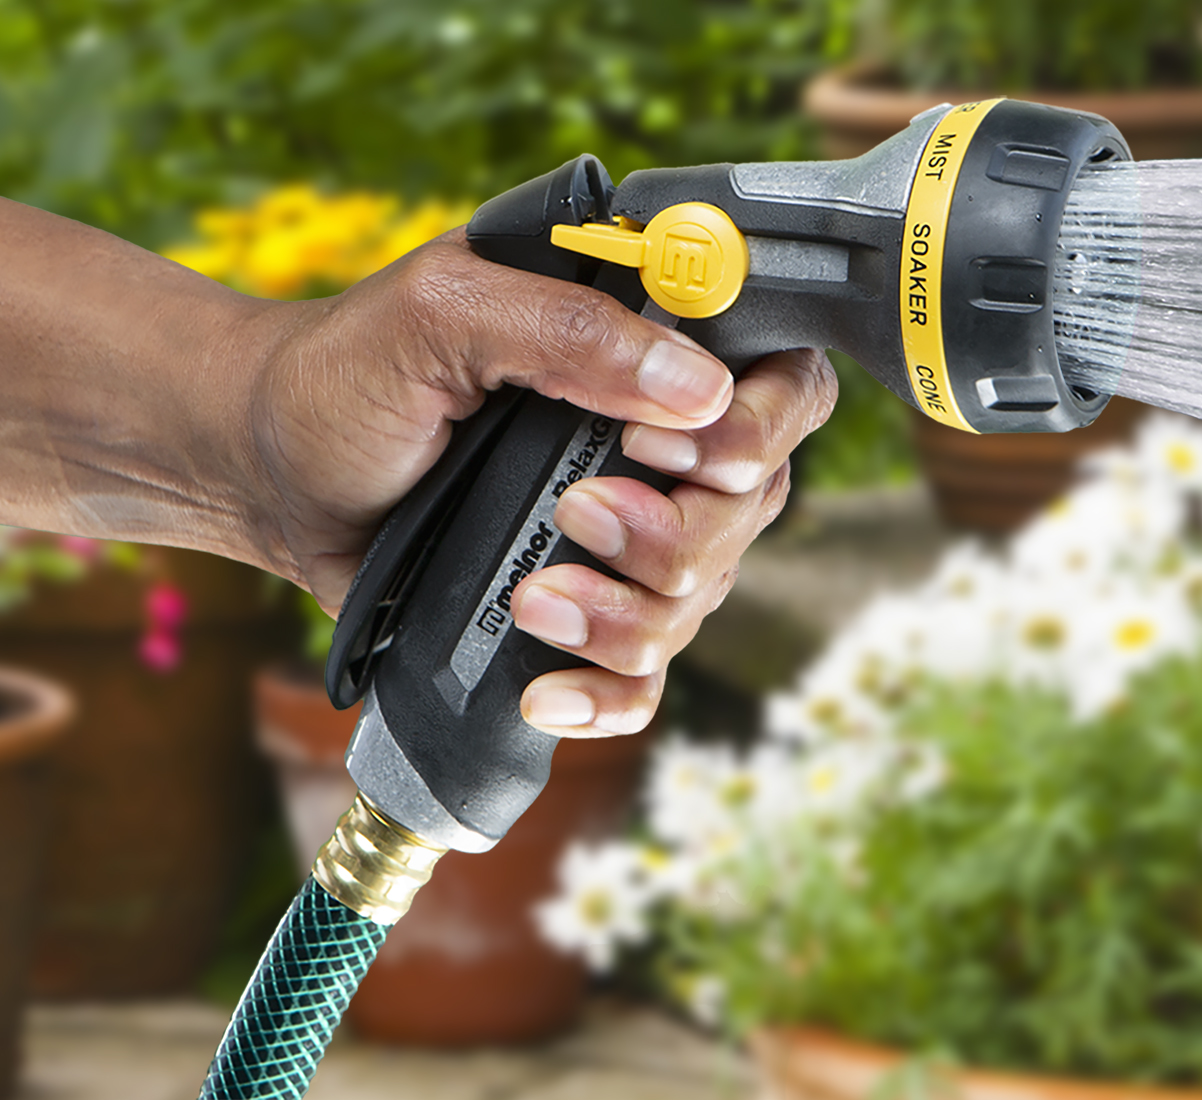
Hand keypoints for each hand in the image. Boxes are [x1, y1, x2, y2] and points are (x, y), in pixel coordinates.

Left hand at [246, 229, 836, 735]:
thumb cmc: (345, 370)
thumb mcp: (441, 313)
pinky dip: (610, 695)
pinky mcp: (587, 607)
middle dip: (675, 534)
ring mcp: (632, 528)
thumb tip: (698, 388)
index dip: (754, 427)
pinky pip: (648, 675)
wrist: (268, 469)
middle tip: (572, 517)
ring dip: (626, 616)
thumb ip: (567, 329)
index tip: (655, 443)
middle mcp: (662, 438)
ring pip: (705, 596)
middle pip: (755, 506)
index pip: (783, 380)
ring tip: (530, 599)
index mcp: (648, 343)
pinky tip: (543, 692)